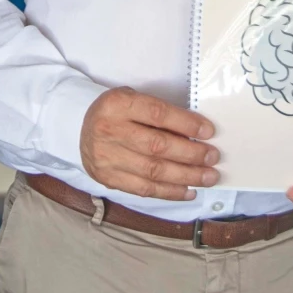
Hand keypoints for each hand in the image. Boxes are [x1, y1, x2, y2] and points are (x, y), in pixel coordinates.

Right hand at [80, 87, 219, 200]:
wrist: (79, 128)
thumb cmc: (117, 112)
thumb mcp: (133, 100)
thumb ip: (159, 114)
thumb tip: (197, 134)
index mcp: (118, 104)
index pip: (157, 114)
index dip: (185, 124)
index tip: (208, 131)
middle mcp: (110, 131)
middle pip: (157, 146)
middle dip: (190, 154)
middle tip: (213, 157)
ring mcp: (107, 158)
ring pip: (153, 171)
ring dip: (186, 176)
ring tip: (209, 176)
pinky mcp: (108, 179)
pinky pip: (143, 189)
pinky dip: (170, 192)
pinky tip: (189, 190)